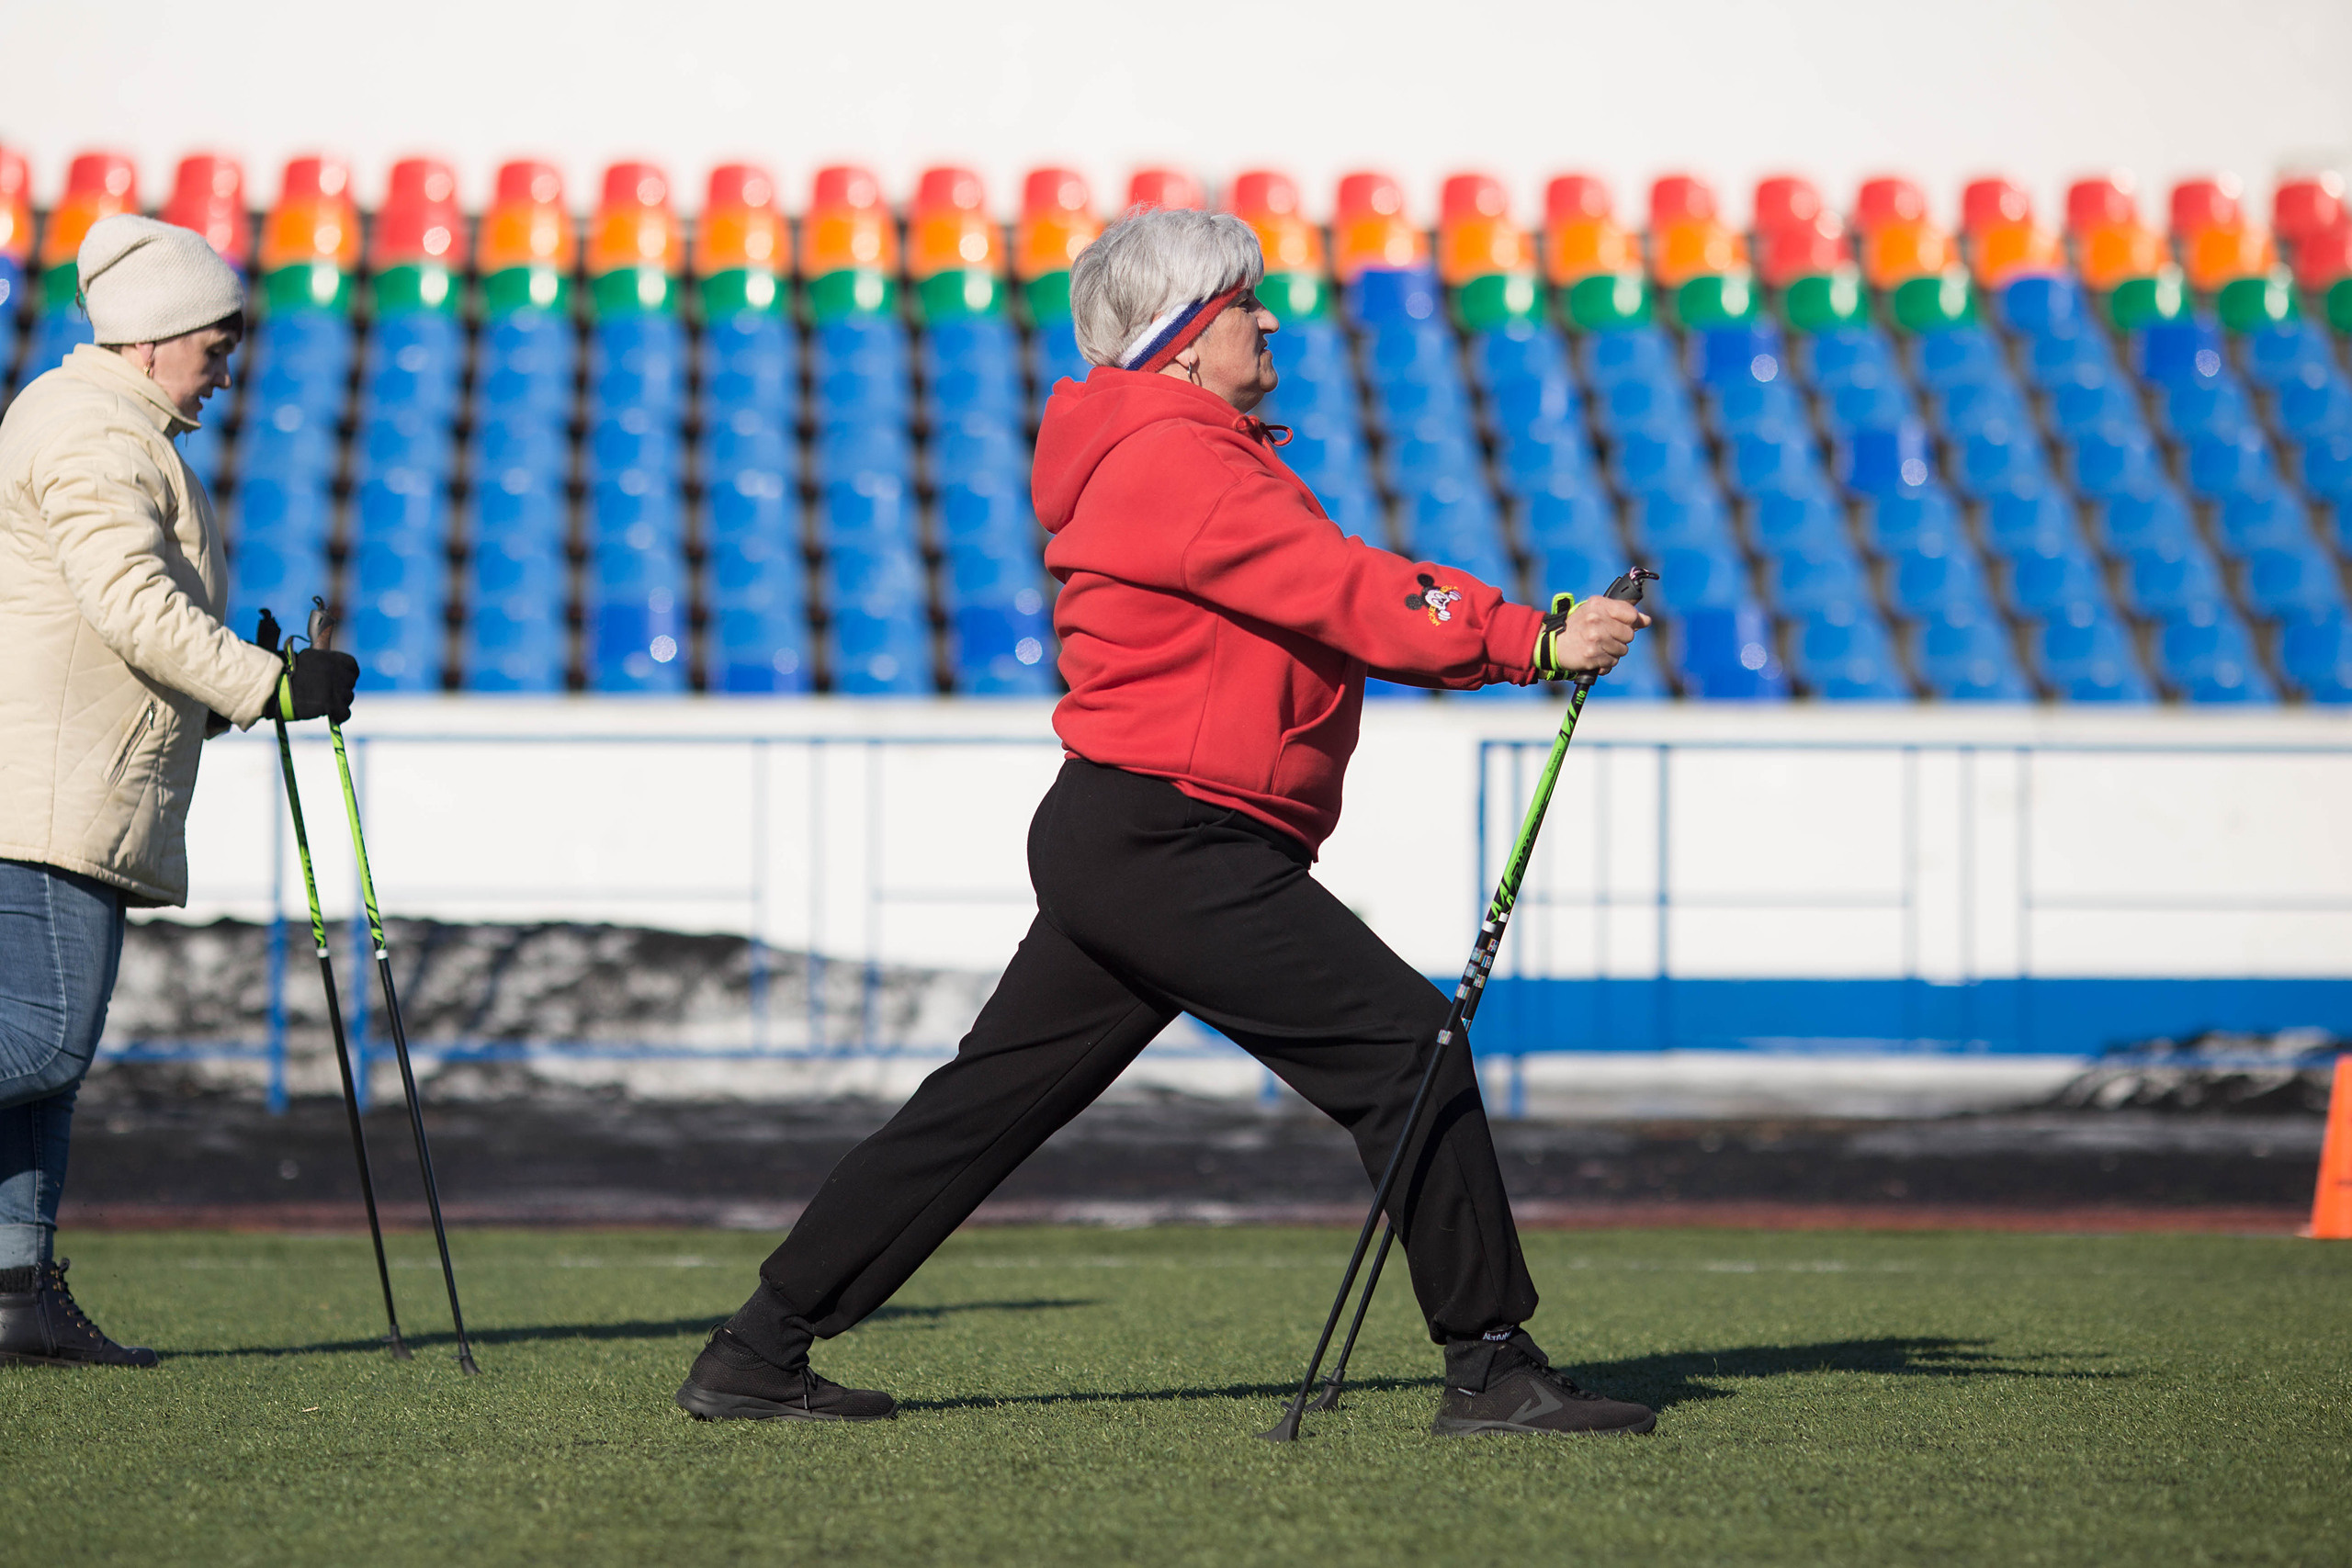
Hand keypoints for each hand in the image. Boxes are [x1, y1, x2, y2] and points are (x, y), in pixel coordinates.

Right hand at [276, 648, 359, 723]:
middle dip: (341, 689)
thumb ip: (322, 660)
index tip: (342, 679)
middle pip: (350, 683)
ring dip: (338, 702)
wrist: (273, 690)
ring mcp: (334, 688)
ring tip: (322, 702)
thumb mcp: (306, 658)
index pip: (352, 666)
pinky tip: (330, 714)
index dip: (349, 674)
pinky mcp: (330, 704)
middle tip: (327, 693)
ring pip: (348, 698)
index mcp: (329, 658)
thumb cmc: (284, 674)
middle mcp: (335, 671)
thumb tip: (333, 658)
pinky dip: (338, 715)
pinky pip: (344, 713)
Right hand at [1532, 592, 1651, 680]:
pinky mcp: (1592, 656)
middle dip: (1621, 638)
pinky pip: (1612, 662)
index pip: (1631, 614)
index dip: (1632, 621)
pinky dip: (1606, 662)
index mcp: (1599, 605)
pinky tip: (1595, 656)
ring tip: (1598, 646)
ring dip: (1613, 651)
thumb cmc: (1578, 626)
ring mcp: (1594, 639)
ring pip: (1623, 650)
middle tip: (1605, 636)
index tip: (1626, 624)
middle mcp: (1596, 620)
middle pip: (1629, 634)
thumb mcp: (1596, 610)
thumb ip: (1622, 611)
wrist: (1553, 643)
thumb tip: (1647, 620)